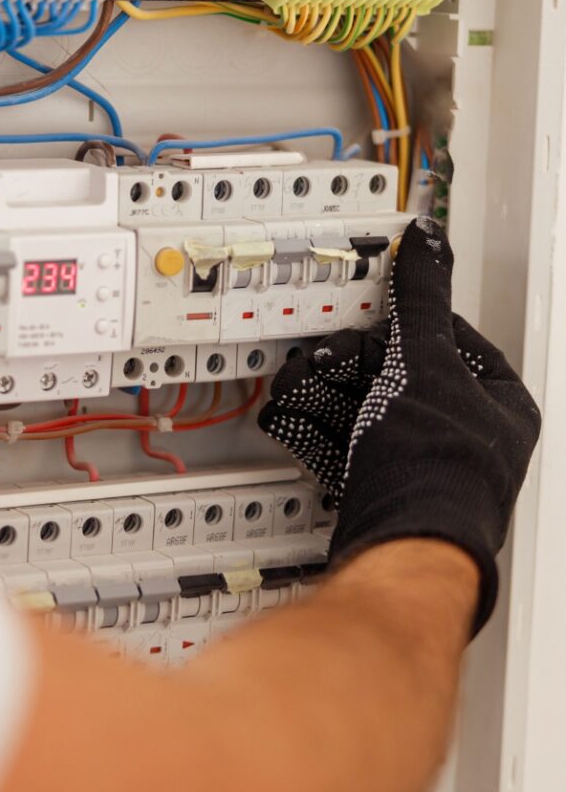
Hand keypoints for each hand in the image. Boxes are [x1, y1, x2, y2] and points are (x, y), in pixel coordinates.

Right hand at [259, 218, 540, 632]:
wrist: (403, 544)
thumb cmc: (436, 465)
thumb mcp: (425, 359)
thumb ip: (422, 300)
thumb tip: (429, 248)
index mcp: (500, 403)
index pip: (454, 340)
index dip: (406, 324)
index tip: (373, 316)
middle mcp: (469, 436)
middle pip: (399, 377)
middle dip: (347, 364)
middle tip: (319, 356)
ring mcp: (426, 466)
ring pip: (369, 412)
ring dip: (324, 392)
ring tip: (294, 382)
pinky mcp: (387, 489)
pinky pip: (352, 444)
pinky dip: (321, 426)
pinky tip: (291, 414)